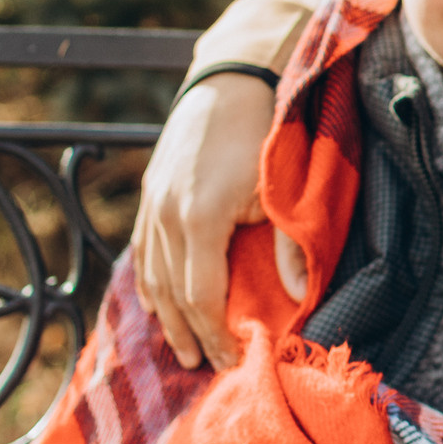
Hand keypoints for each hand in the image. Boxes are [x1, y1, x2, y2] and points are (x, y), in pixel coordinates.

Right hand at [129, 75, 276, 368]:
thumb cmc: (268, 134)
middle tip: (203, 364)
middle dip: (187, 333)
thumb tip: (299, 297)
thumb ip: (290, 246)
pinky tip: (157, 302)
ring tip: (180, 345)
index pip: (201, 297)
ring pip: (150, 273)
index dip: (214, 333)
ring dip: (164, 315)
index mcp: (199, 220)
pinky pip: (142, 248)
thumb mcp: (283, 192)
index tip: (232, 359)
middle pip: (170, 293)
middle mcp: (166, 216)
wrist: (235, 79)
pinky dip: (149, 280)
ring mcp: (152, 202)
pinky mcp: (150, 190)